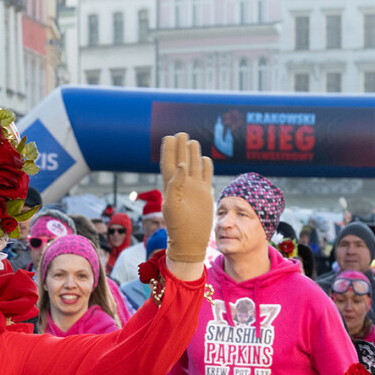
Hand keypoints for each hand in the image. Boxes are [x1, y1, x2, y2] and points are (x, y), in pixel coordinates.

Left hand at [160, 132, 212, 272]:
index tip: (169, 137)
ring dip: (192, 154)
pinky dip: (205, 166)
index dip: (169, 150)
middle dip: (180, 147)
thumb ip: (175, 184)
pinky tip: (205, 158)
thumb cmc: (177, 226)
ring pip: (193, 166)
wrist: (190, 240)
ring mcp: (194, 189)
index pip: (169, 163)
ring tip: (191, 141)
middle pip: (181, 161)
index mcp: (171, 186)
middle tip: (181, 134)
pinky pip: (205, 176)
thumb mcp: (172, 205)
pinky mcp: (205, 194)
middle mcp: (182, 185)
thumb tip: (182, 165)